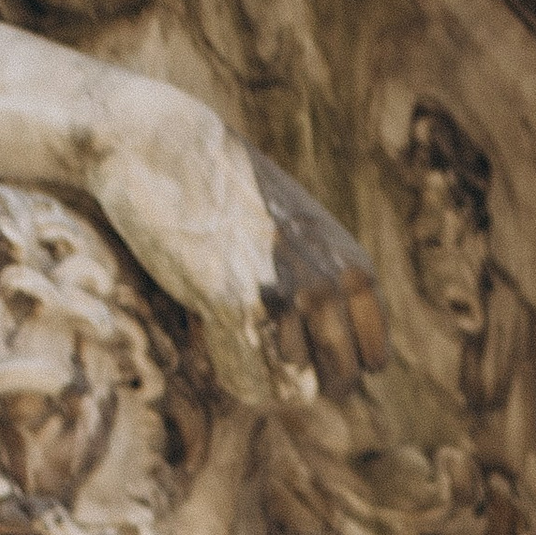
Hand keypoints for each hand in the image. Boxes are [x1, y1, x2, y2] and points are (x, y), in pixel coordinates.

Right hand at [100, 129, 386, 410]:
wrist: (161, 144)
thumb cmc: (226, 190)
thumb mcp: (301, 230)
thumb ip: (325, 280)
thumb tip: (337, 363)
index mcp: (354, 266)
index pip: (374, 359)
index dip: (336, 362)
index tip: (301, 345)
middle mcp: (332, 284)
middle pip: (340, 383)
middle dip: (302, 377)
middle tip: (262, 346)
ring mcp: (290, 296)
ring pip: (294, 390)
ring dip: (260, 372)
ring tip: (229, 326)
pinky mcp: (241, 305)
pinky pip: (250, 381)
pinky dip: (229, 369)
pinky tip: (207, 327)